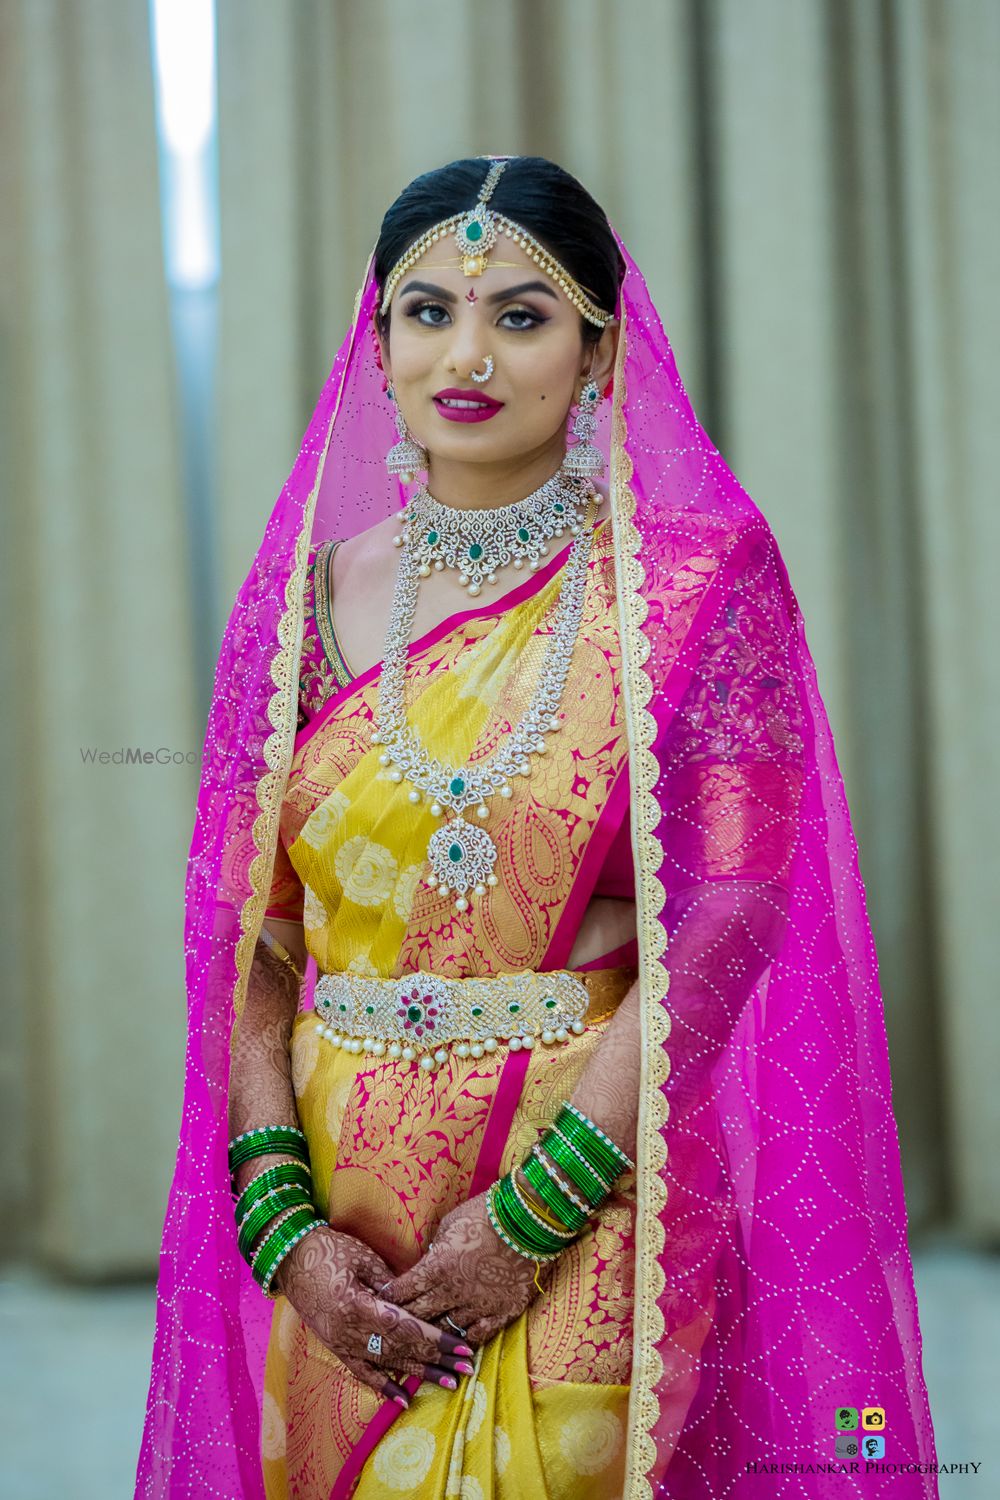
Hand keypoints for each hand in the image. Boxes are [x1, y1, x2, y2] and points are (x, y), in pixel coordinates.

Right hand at [273, 1226, 474, 1405]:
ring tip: (449, 1382)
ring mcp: (340, 1343)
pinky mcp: (334, 1347)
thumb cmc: (329, 1249)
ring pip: (387, 1364)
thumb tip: (420, 1300)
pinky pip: (361, 1372)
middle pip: (401, 1350)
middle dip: (437, 1360)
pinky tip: (403, 1400)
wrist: (289, 1257)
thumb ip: (391, 1284)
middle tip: (467, 1368)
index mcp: (357, 1306)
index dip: (437, 1339)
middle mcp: (349, 1332)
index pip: (406, 1328)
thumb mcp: (364, 1259)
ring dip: (419, 1374)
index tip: (463, 1345)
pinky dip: (382, 1387)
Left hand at [381, 1191, 546, 1346]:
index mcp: (438, 1267)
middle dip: (404, 1321)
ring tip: (423, 1339)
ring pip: (447, 1331)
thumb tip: (426, 1265)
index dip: (389, 1299)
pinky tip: (458, 1340)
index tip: (381, 1303)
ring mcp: (480, 1305)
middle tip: (395, 1326)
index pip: (403, 1291)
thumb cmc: (486, 1213)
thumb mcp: (451, 1225)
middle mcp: (455, 1291)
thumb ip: (435, 1250)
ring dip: (434, 1334)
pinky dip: (466, 1339)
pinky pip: (479, 1336)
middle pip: (420, 1316)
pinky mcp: (503, 1312)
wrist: (530, 1219)